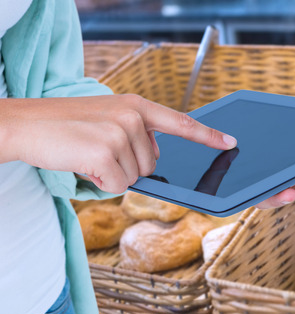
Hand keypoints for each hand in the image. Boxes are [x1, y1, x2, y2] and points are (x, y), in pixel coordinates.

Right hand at [0, 94, 236, 193]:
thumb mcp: (108, 119)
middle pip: (152, 164)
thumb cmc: (67, 126)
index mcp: (136, 106)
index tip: (230, 142)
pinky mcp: (106, 152)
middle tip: (99, 151)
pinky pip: (118, 186)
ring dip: (113, 175)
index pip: (180, 122)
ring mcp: (120, 133)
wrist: (25, 124)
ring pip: (135, 177)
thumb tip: (153, 161)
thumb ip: (136, 135)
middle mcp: (133, 116)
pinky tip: (84, 164)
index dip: (207, 134)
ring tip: (89, 155)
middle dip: (128, 166)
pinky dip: (101, 183)